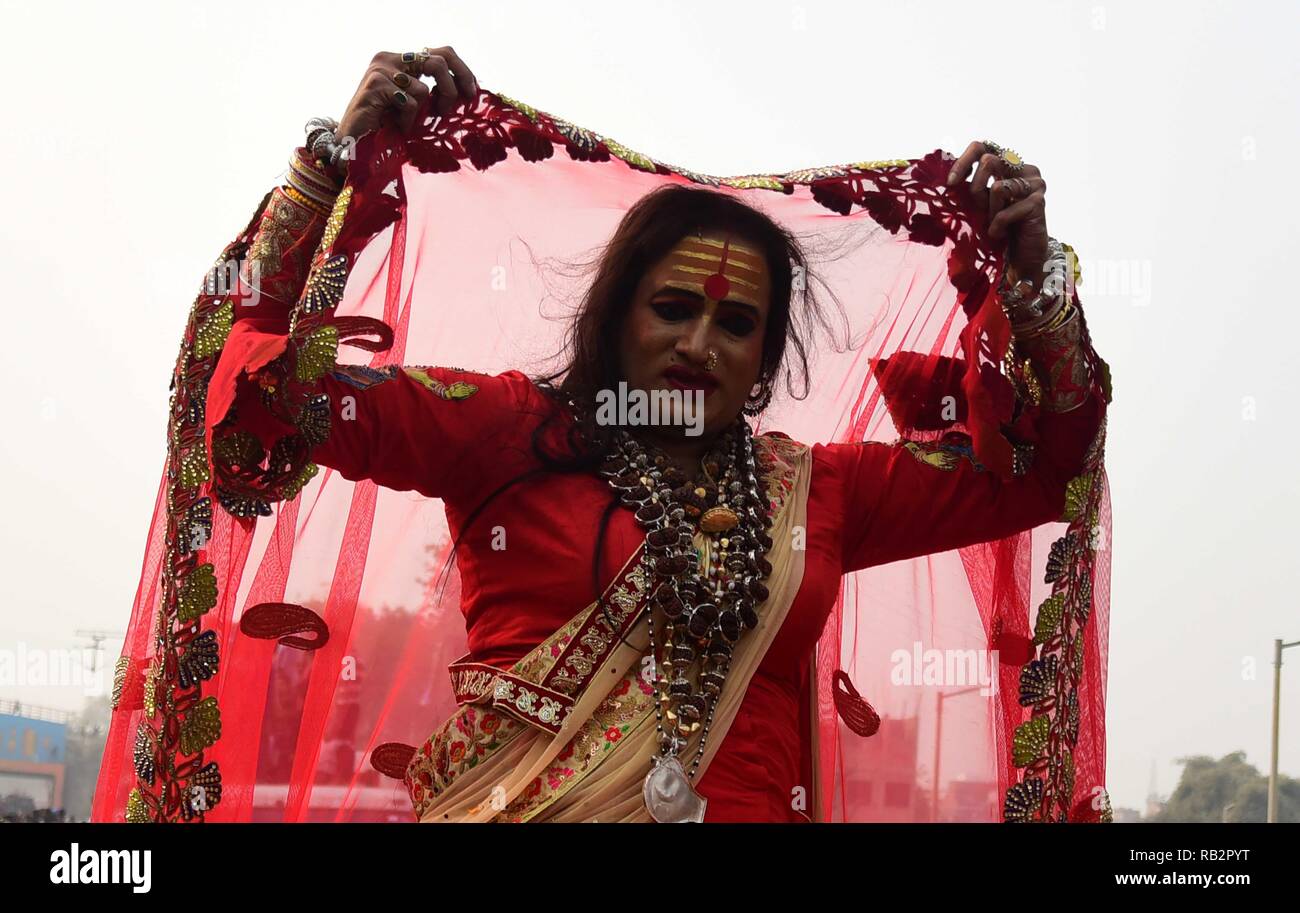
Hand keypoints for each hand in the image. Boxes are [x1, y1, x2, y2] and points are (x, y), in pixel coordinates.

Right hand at [327, 46, 478, 179]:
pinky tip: (396, 127)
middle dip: (452, 87)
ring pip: (423, 88)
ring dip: (419, 114)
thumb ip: (432, 92)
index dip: (462, 71)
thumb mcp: (414, 105)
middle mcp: (391, 58)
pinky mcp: (376, 83)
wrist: (353, 142)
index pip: (441, 53)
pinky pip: (410, 102)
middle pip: (439, 60)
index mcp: (402, 60)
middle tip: (449, 110)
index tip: (472, 93)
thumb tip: (468, 90)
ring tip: (405, 125)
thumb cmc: (386, 128)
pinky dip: (407, 120)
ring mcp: (381, 68)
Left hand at [946, 141, 1049, 289]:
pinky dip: (996, 226)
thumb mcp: (980, 205)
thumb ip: (971, 187)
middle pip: (989, 160)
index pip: (982, 146)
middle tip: (979, 209)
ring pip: (996, 188)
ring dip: (989, 212)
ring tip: (995, 225)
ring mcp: (1035, 184)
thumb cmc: (998, 229)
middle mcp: (1024, 169)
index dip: (963, 161)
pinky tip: (1000, 234)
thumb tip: (947, 179)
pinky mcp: (1038, 202)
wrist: (1021, 257)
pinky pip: (1004, 211)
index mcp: (1008, 165)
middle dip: (976, 188)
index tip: (950, 182)